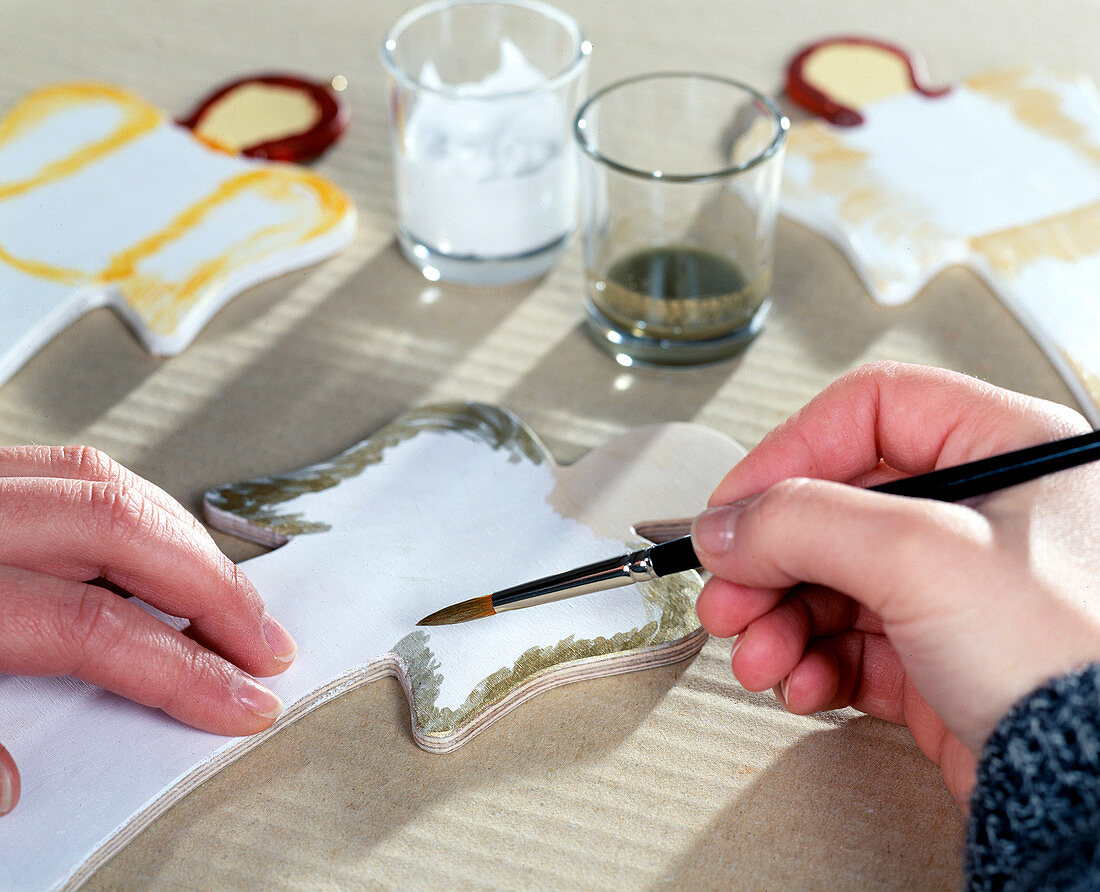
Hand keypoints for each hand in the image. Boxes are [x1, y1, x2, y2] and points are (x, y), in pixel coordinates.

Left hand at [0, 446, 296, 815]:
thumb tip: (7, 786)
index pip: (90, 626)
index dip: (181, 668)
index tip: (238, 700)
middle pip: (115, 528)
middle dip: (212, 587)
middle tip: (262, 641)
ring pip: (99, 479)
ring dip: (181, 538)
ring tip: (228, 594)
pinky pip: (68, 467)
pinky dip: (131, 505)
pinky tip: (157, 545)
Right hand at [691, 362, 1099, 807]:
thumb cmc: (1076, 660)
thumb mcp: (922, 557)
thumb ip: (804, 522)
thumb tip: (727, 524)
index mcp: (1006, 450)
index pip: (870, 413)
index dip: (790, 452)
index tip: (736, 503)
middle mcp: (983, 516)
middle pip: (837, 507)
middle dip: (770, 559)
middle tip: (730, 592)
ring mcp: (960, 591)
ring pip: (833, 581)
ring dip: (780, 619)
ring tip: (760, 654)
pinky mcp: (941, 658)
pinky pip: (849, 644)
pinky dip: (812, 662)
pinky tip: (803, 682)